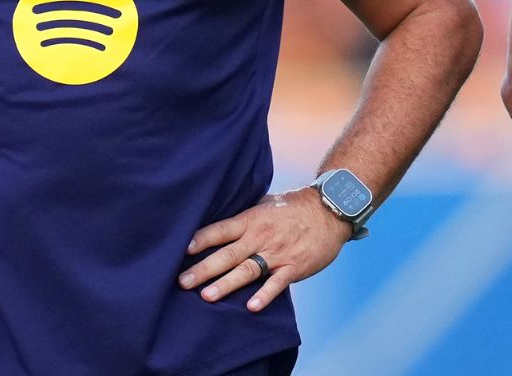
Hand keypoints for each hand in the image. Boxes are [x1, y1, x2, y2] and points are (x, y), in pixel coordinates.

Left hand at [179, 187, 349, 311]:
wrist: (330, 210)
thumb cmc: (292, 207)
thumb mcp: (264, 203)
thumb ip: (242, 216)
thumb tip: (216, 221)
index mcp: (250, 220)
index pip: (220, 230)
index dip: (200, 239)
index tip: (181, 250)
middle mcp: (260, 237)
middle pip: (227, 254)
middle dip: (203, 269)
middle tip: (182, 282)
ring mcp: (277, 253)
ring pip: (247, 270)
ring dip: (226, 284)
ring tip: (206, 297)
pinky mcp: (294, 267)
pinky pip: (277, 283)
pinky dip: (265, 295)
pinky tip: (251, 307)